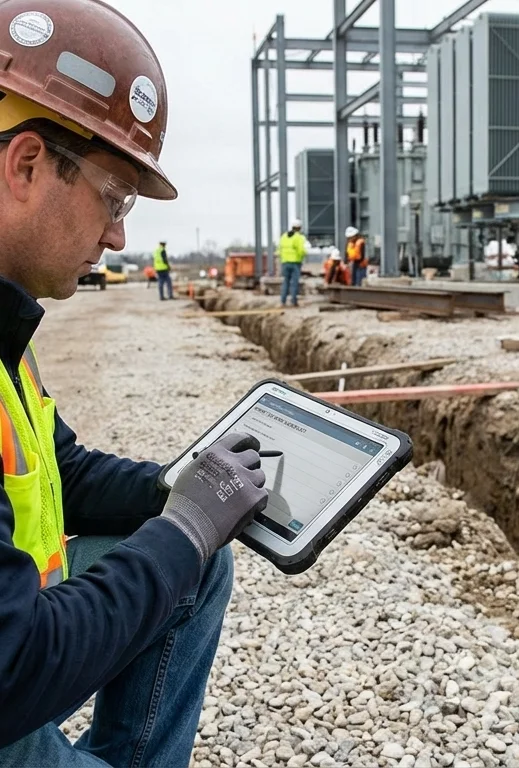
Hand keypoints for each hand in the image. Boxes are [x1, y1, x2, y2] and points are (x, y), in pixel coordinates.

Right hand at [162, 433, 267, 562]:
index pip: (239, 438)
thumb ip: (209, 464)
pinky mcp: (253, 498)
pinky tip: (245, 509)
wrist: (189, 526)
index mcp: (215, 454)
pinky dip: (256, 502)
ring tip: (239, 497)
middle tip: (245, 476)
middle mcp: (232, 463)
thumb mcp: (191, 472)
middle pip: (253, 457)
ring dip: (252, 485)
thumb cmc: (185, 504)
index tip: (252, 444)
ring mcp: (244, 480)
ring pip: (259, 476)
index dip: (249, 441)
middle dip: (250, 466)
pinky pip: (263, 495)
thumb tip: (219, 464)